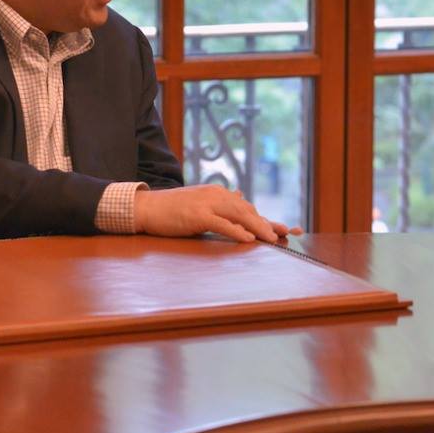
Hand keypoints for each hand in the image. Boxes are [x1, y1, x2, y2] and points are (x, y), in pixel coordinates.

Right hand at [132, 185, 296, 244]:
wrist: (147, 207)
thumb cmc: (172, 209)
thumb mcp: (200, 202)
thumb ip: (221, 203)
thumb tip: (240, 196)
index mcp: (218, 193)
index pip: (247, 207)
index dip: (266, 219)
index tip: (284, 229)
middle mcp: (216, 195)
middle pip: (248, 210)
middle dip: (268, 223)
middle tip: (286, 234)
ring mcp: (207, 204)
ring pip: (239, 215)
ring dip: (258, 227)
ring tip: (272, 239)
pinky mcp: (197, 215)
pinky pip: (222, 223)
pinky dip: (237, 231)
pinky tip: (248, 239)